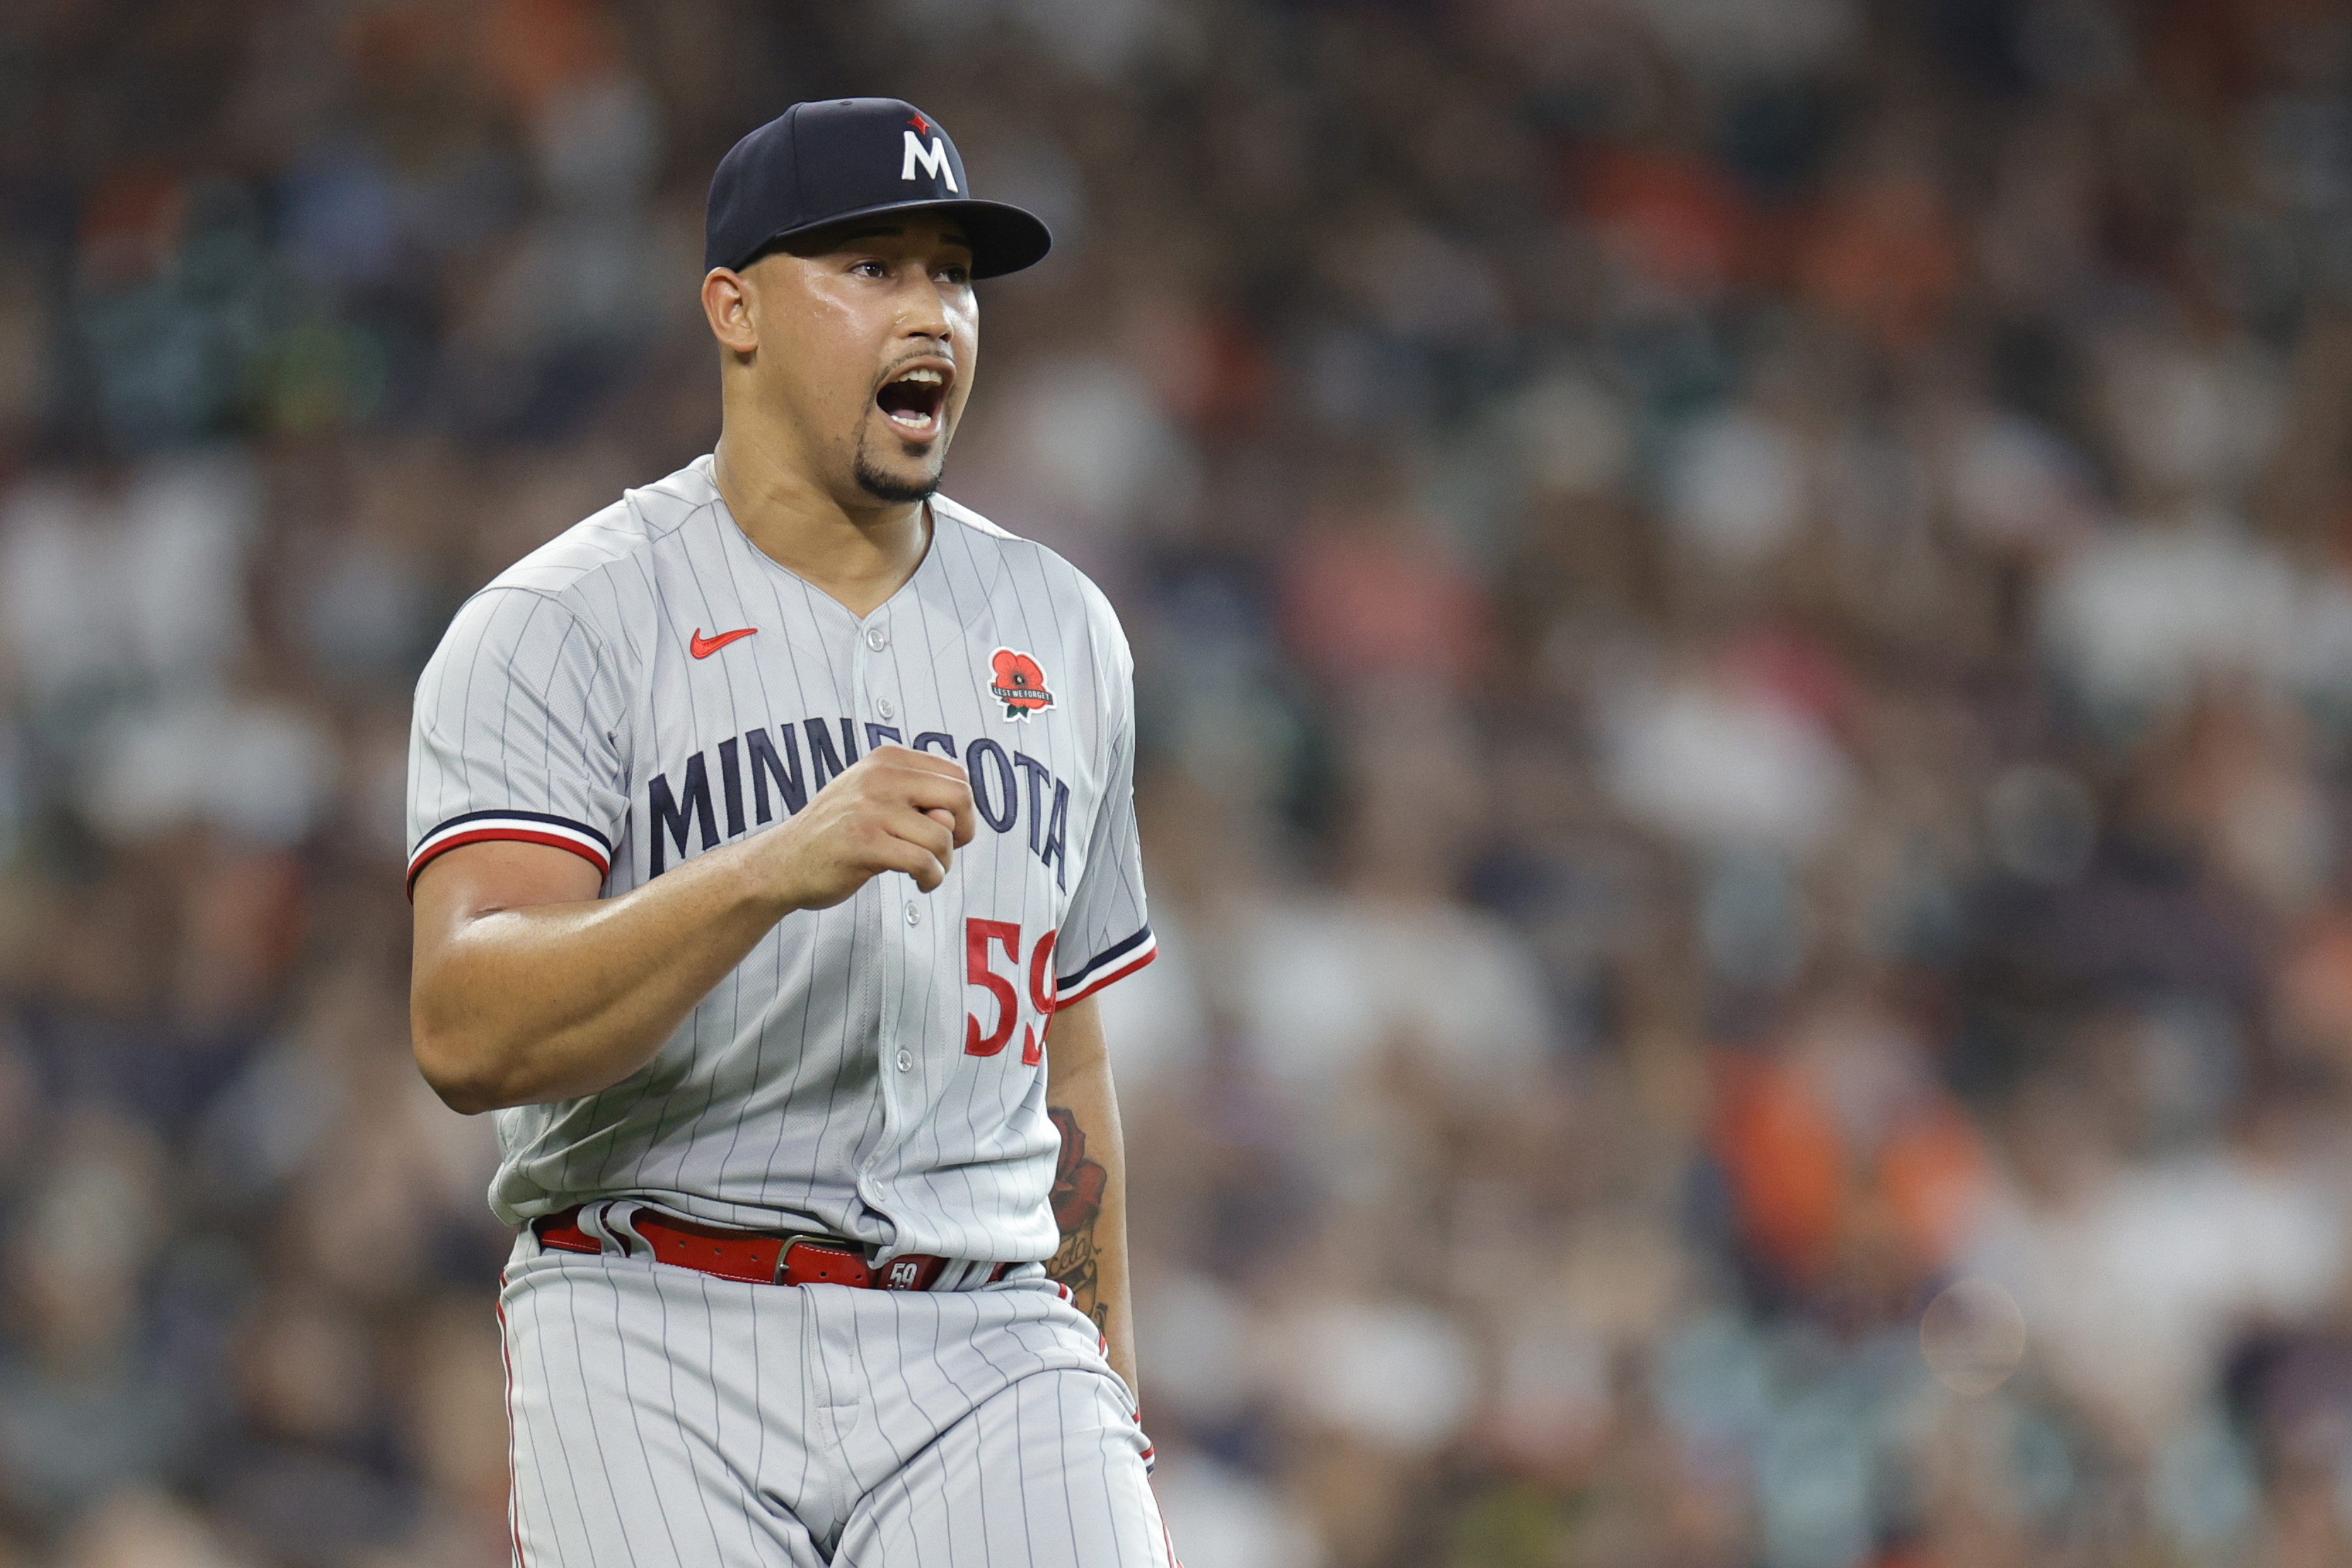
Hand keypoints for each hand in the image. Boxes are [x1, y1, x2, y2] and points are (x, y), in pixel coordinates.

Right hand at [758, 745, 975, 908]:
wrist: (782, 862)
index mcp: (886, 760)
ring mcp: (870, 808)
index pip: (956, 774)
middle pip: (958, 797)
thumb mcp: (874, 798)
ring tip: (926, 871)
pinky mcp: (865, 843)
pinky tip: (920, 882)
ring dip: (943, 863)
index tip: (949, 829)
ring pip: (942, 836)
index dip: (964, 808)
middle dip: (963, 832)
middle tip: (945, 852)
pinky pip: (923, 861)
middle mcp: (879, 777)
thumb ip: (917, 799)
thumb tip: (957, 818)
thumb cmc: (835, 833)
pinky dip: (931, 878)